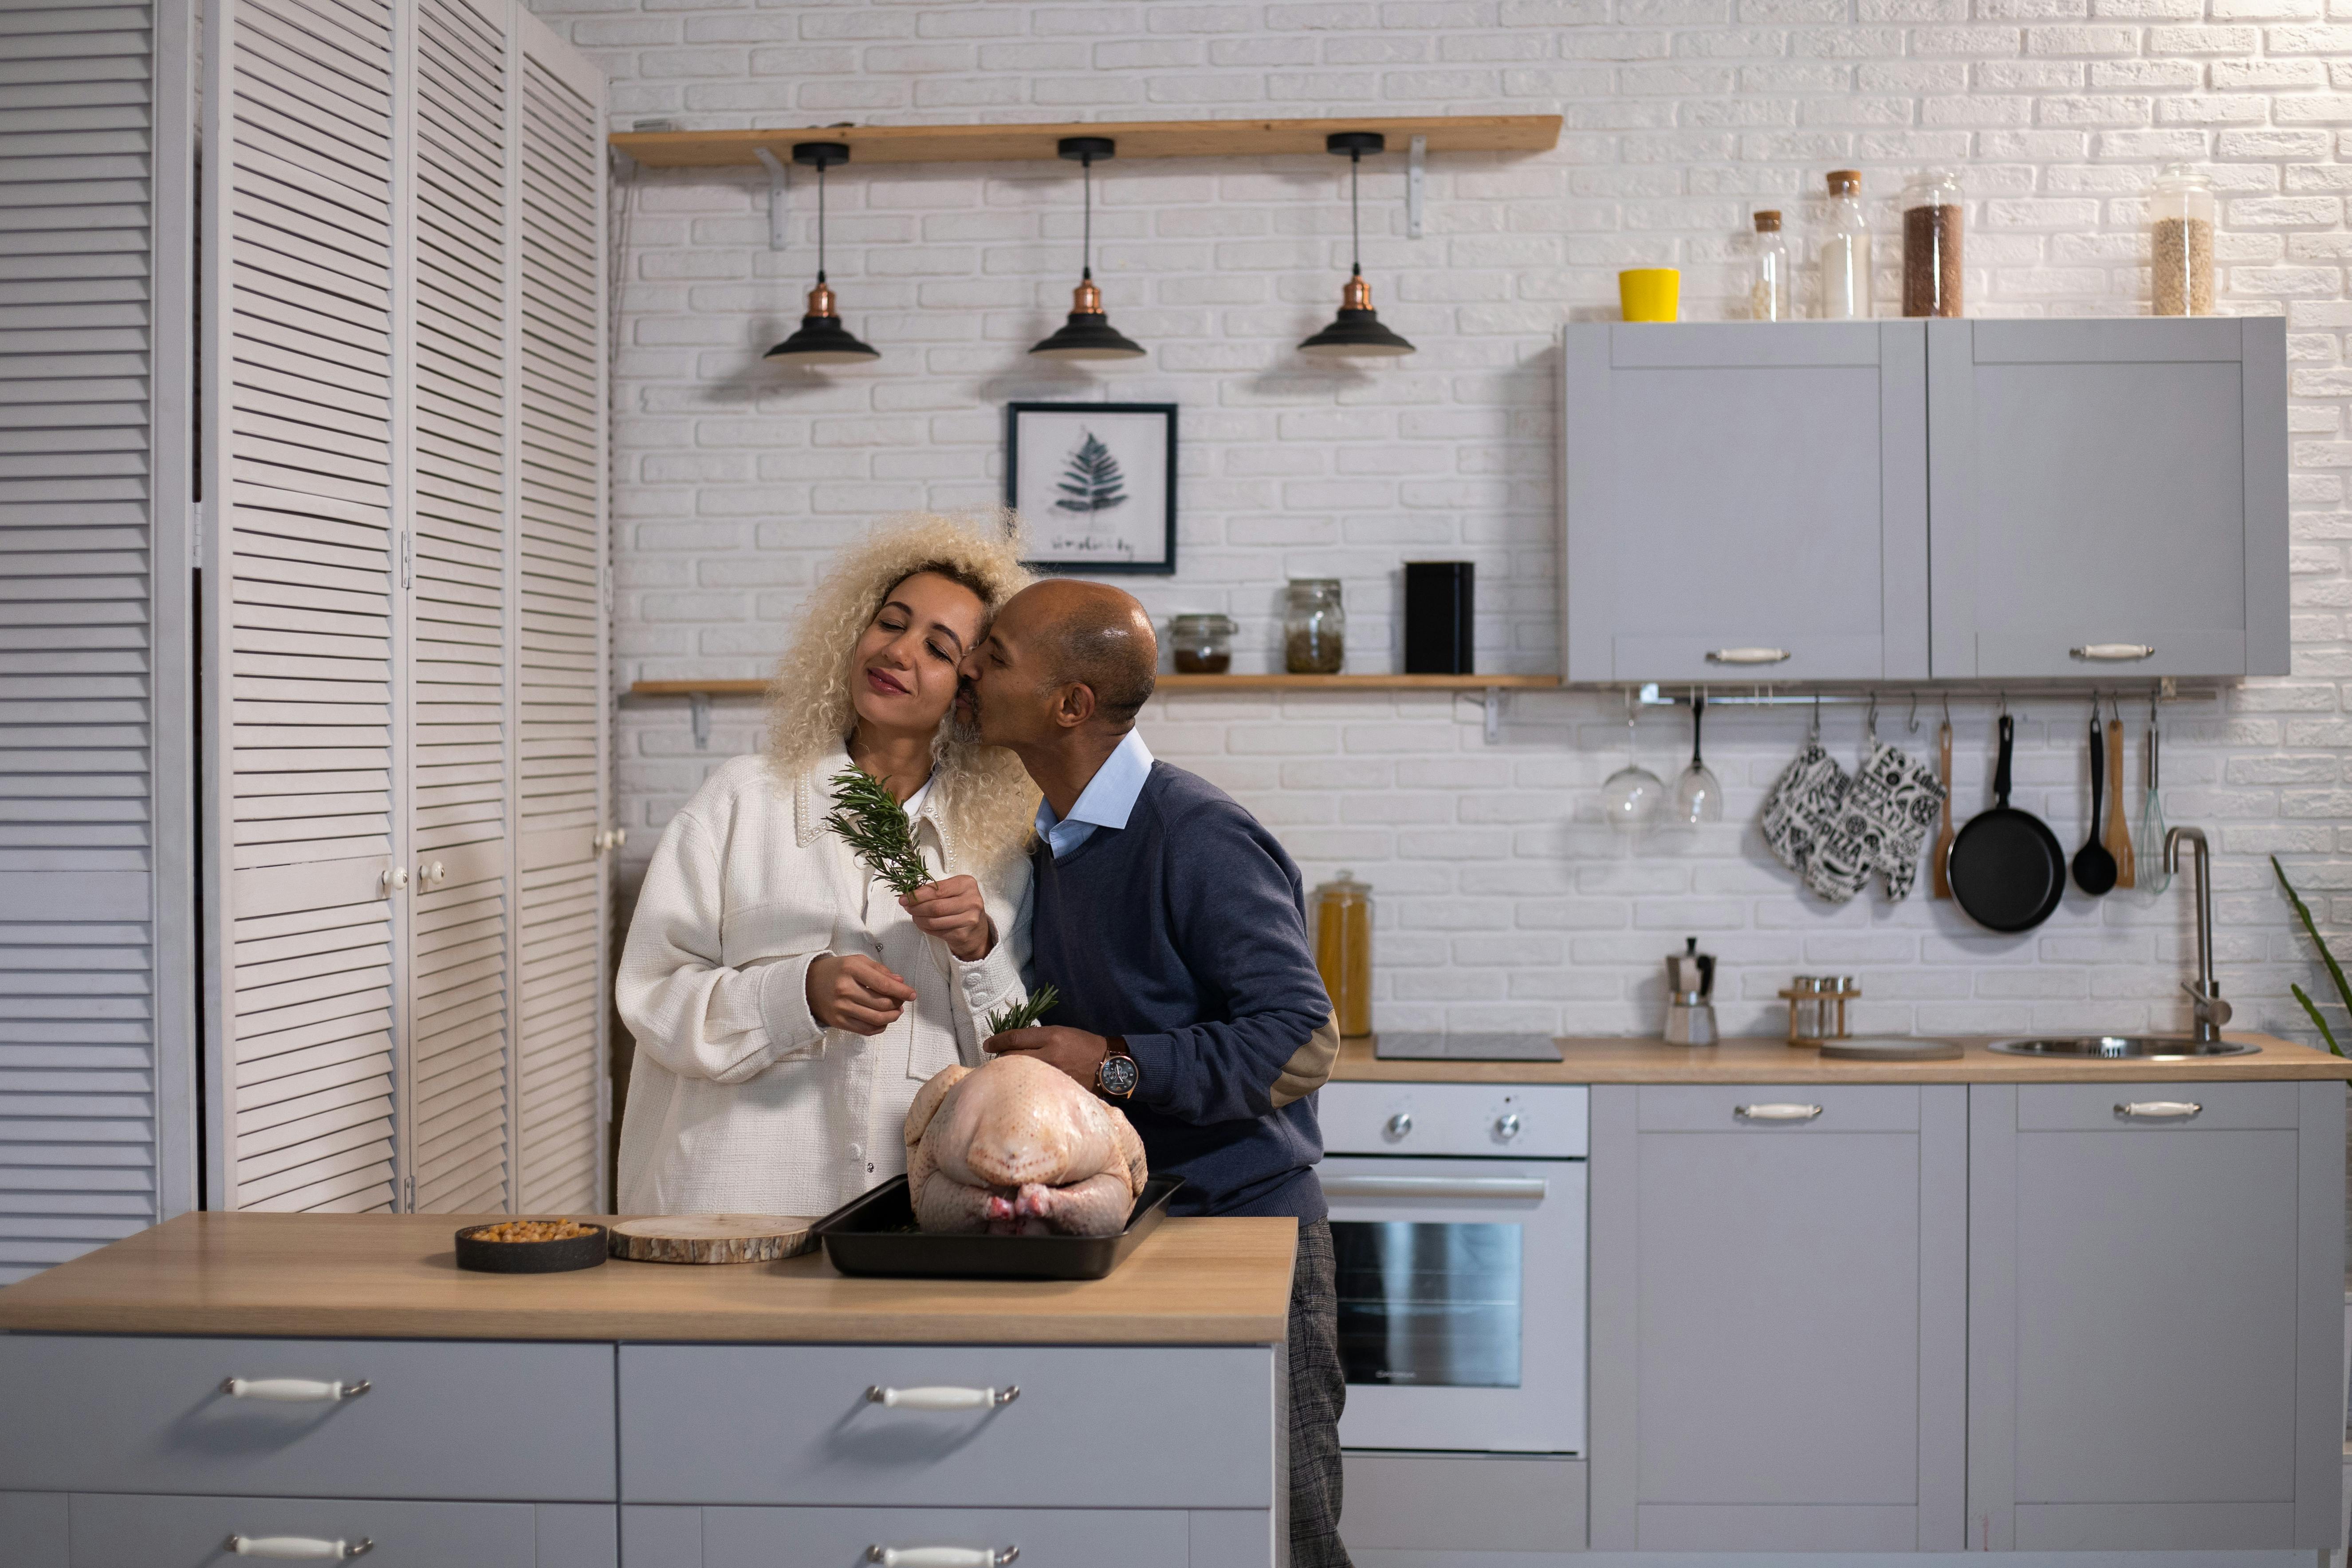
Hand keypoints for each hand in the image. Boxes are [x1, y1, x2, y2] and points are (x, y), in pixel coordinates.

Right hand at [806, 953, 916, 1035]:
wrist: (807, 984)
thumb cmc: (835, 971)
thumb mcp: (856, 961)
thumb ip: (880, 970)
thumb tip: (900, 981)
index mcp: (851, 969)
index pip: (883, 984)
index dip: (902, 991)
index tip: (912, 994)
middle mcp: (845, 989)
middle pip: (882, 1003)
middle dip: (898, 1003)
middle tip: (902, 1001)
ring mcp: (841, 1007)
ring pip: (876, 1018)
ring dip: (892, 1016)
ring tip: (896, 1011)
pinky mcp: (838, 1021)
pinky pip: (865, 1029)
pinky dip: (880, 1027)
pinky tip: (884, 1020)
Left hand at [900, 875, 993, 962]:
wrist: (977, 930)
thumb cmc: (961, 905)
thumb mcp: (953, 891)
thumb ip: (934, 890)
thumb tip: (908, 896)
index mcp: (967, 884)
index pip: (937, 890)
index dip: (918, 895)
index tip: (904, 898)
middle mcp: (972, 901)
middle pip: (935, 907)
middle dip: (916, 908)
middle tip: (906, 907)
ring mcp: (969, 920)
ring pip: (934, 921)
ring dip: (918, 919)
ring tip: (914, 915)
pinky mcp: (962, 935)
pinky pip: (936, 932)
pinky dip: (925, 928)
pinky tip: (923, 923)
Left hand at [984, 1025, 1107, 1090]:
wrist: (1107, 1066)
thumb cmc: (1084, 1045)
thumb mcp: (1062, 1033)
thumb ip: (1039, 1037)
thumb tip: (1015, 1043)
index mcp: (1052, 1036)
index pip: (1016, 1037)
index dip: (997, 1040)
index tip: (987, 1044)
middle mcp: (1050, 1054)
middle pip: (1013, 1056)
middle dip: (999, 1058)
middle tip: (993, 1059)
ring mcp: (1052, 1074)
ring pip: (1020, 1072)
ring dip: (1009, 1071)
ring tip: (1005, 1072)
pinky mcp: (1056, 1088)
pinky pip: (1032, 1085)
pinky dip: (1023, 1083)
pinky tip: (1020, 1084)